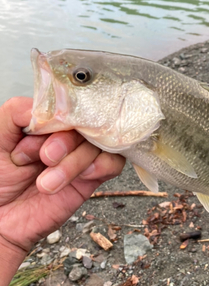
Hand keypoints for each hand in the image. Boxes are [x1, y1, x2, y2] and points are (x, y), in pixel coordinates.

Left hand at [0, 97, 125, 256]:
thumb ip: (17, 112)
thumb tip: (49, 105)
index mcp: (44, 121)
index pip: (67, 103)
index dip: (59, 117)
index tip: (37, 134)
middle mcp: (65, 136)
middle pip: (87, 121)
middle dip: (66, 141)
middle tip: (45, 158)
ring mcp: (79, 156)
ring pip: (100, 142)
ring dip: (75, 161)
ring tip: (47, 182)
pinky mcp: (91, 179)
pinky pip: (114, 163)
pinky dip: (101, 165)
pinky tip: (83, 175)